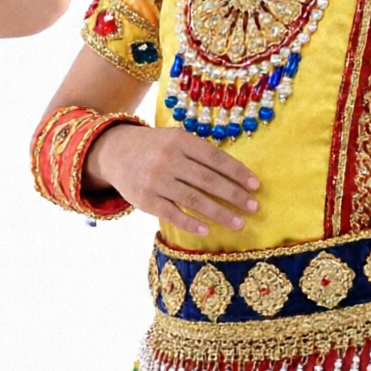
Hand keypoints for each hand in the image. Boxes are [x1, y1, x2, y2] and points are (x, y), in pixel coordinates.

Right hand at [88, 124, 260, 235]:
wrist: (115, 152)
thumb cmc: (156, 148)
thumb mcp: (176, 140)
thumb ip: (201, 154)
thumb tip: (236, 177)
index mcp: (181, 141)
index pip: (216, 159)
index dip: (237, 172)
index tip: (255, 186)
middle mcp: (168, 160)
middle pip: (208, 181)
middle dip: (234, 195)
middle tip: (254, 207)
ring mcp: (155, 181)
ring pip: (194, 200)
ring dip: (219, 213)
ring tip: (238, 223)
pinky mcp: (144, 199)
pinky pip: (171, 214)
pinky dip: (190, 223)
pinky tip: (207, 230)